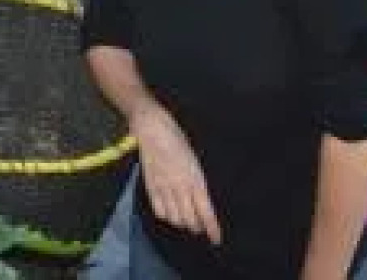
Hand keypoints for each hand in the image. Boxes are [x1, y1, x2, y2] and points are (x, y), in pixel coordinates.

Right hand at [129, 102, 221, 244]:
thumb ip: (197, 180)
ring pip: (175, 218)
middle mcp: (180, 187)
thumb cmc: (177, 138)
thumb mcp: (194, 159)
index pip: (205, 211)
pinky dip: (167, 217)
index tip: (216, 239)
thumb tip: (202, 198)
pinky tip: (170, 213)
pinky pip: (159, 211)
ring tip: (187, 221)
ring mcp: (163, 188)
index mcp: (195, 178)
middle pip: (190, 219)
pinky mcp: (150, 187)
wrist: (152, 127)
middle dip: (197, 227)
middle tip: (201, 228)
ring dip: (183, 223)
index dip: (212, 228)